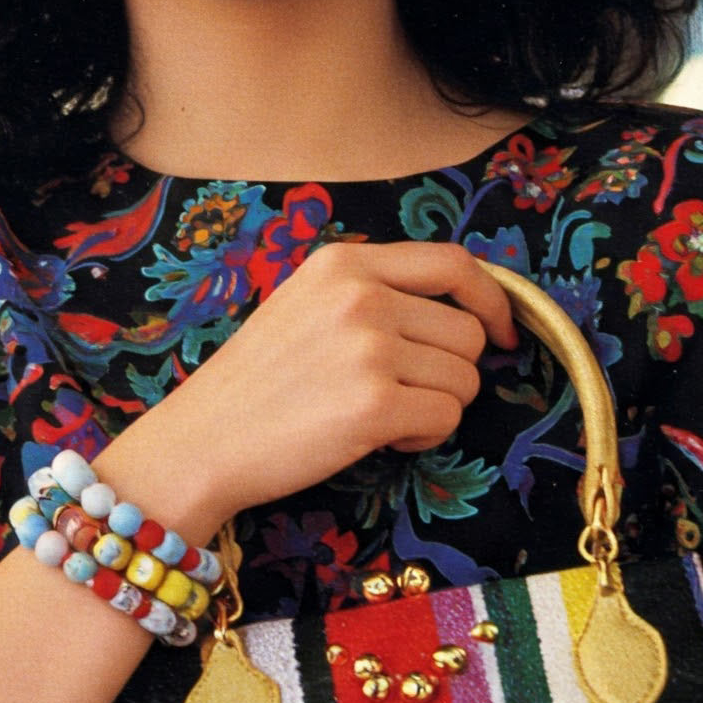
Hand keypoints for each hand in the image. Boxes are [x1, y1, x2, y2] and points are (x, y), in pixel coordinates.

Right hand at [106, 240, 518, 535]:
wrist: (202, 441)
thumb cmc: (254, 384)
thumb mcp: (305, 305)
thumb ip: (372, 292)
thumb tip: (463, 309)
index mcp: (343, 262)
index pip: (453, 262)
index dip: (491, 299)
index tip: (500, 331)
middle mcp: (360, 295)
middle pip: (467, 332)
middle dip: (450, 372)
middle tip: (400, 394)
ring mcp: (369, 347)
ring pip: (464, 379)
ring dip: (435, 406)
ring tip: (378, 416)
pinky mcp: (375, 403)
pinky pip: (447, 417)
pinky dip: (423, 436)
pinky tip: (378, 438)